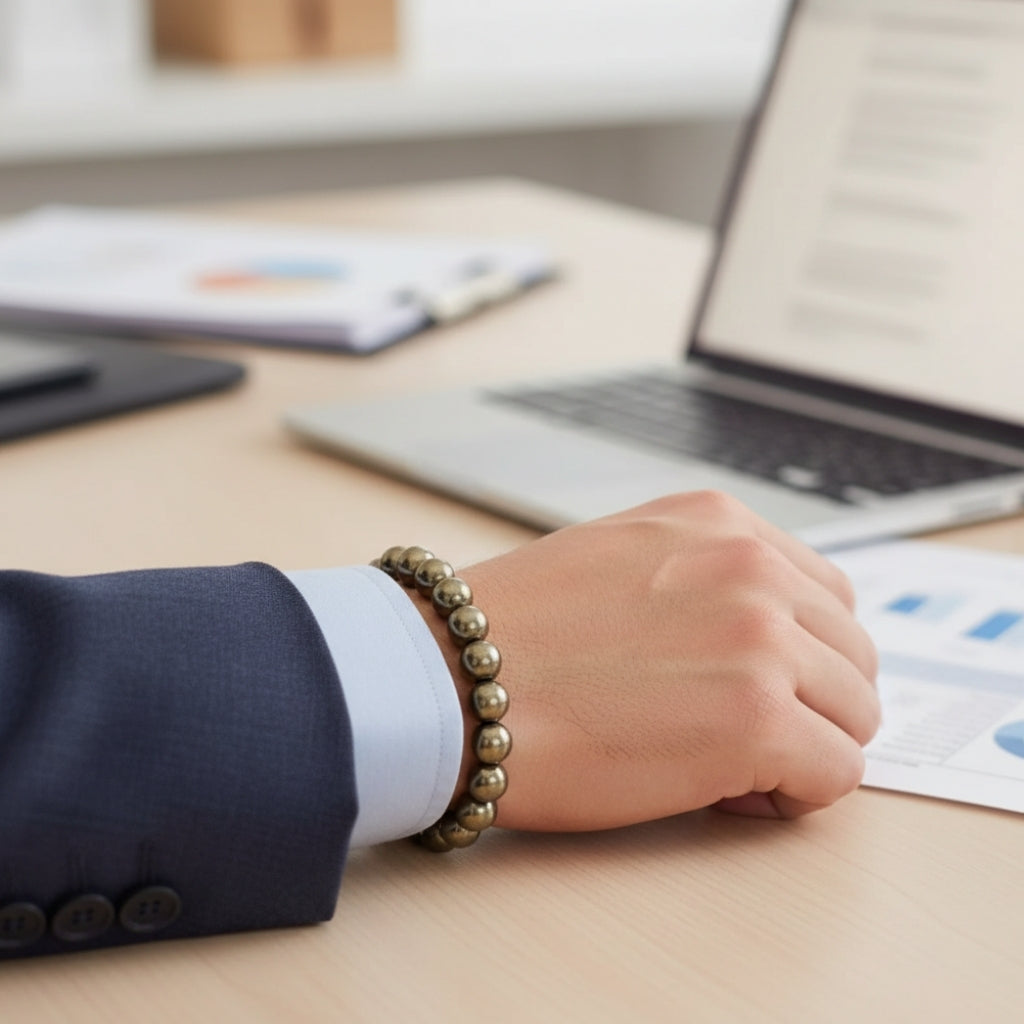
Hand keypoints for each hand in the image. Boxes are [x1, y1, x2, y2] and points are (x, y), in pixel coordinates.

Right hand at [444, 491, 878, 830]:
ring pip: (855, 715)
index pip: (826, 594)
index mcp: (719, 523)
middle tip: (740, 736)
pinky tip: (724, 793)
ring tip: (725, 765)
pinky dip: (794, 795)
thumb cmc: (511, 633)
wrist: (449, 679)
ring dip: (804, 748)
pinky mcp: (759, 720)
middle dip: (810, 703)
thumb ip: (701, 577)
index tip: (752, 688)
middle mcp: (753, 567)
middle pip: (852, 656)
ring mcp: (763, 640)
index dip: (799, 655)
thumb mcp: (622, 559)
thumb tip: (758, 636)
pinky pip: (836, 774)